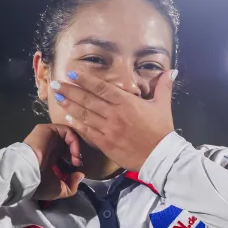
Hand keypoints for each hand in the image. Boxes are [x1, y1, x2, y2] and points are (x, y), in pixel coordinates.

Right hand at [23, 124, 83, 199]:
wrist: (27, 174)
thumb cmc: (40, 183)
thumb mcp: (59, 190)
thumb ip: (72, 186)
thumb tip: (80, 175)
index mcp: (48, 159)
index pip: (63, 155)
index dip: (73, 161)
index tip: (76, 171)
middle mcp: (47, 146)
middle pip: (66, 144)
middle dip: (75, 153)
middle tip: (78, 163)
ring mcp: (47, 137)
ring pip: (67, 136)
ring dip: (76, 148)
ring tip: (76, 160)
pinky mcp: (47, 129)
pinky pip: (65, 131)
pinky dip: (74, 141)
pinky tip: (74, 153)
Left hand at [50, 69, 176, 170]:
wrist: (160, 156)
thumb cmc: (161, 130)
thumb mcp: (163, 105)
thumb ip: (163, 87)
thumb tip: (171, 71)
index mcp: (126, 102)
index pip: (101, 88)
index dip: (85, 80)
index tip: (72, 73)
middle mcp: (114, 114)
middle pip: (87, 99)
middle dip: (70, 90)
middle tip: (56, 83)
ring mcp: (108, 129)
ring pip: (84, 115)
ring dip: (69, 105)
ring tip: (57, 97)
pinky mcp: (105, 143)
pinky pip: (87, 132)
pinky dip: (76, 124)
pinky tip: (67, 118)